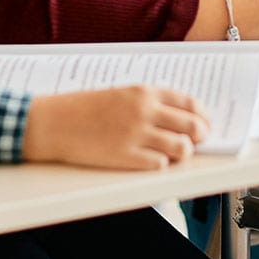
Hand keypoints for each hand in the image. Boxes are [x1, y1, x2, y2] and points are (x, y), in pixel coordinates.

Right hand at [23, 86, 208, 169]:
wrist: (53, 122)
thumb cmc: (84, 108)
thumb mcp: (121, 94)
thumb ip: (150, 103)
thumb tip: (181, 117)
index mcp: (145, 92)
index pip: (191, 103)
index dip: (203, 116)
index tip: (204, 124)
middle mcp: (145, 112)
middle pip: (193, 126)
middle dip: (200, 136)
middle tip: (195, 142)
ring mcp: (136, 135)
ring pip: (182, 148)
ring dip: (182, 153)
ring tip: (173, 154)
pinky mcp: (126, 157)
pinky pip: (160, 165)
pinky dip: (161, 165)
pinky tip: (151, 161)